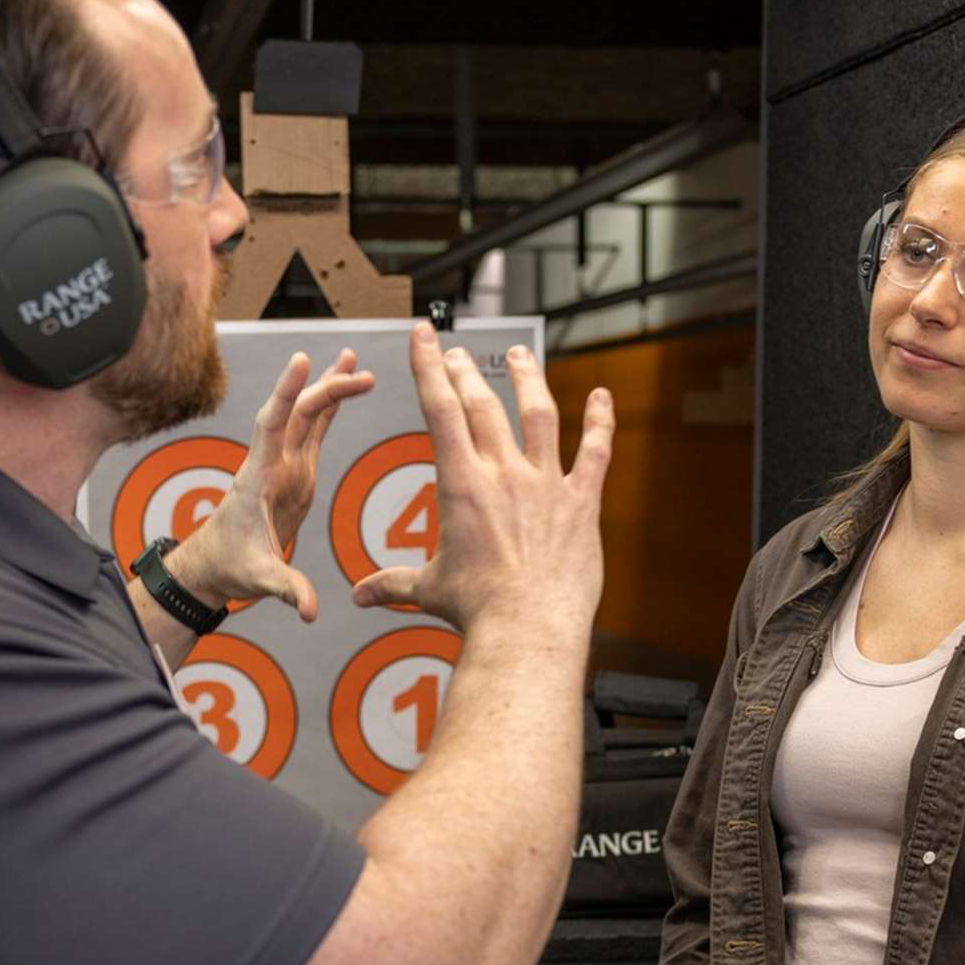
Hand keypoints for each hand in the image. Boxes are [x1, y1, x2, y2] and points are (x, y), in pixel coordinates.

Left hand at [173, 349, 373, 620]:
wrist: (214, 566)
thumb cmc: (230, 568)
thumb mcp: (259, 580)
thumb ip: (287, 589)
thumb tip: (310, 610)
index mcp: (260, 477)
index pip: (272, 424)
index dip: (286, 392)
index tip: (301, 360)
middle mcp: (271, 463)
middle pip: (298, 413)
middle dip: (327, 389)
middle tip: (361, 374)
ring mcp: (285, 465)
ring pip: (306, 415)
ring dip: (328, 387)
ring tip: (352, 360)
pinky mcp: (296, 473)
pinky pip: (314, 432)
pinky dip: (329, 408)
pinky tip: (344, 387)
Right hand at [351, 324, 613, 639]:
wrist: (528, 627)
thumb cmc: (478, 611)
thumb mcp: (430, 589)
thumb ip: (394, 583)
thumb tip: (360, 596)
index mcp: (462, 486)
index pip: (439, 410)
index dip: (428, 367)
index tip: (424, 336)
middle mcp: (504, 474)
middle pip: (483, 405)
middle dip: (466, 373)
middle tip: (456, 353)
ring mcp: (546, 484)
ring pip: (539, 415)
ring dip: (528, 381)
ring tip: (520, 357)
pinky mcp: (581, 502)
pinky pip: (596, 452)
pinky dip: (601, 422)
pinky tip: (604, 396)